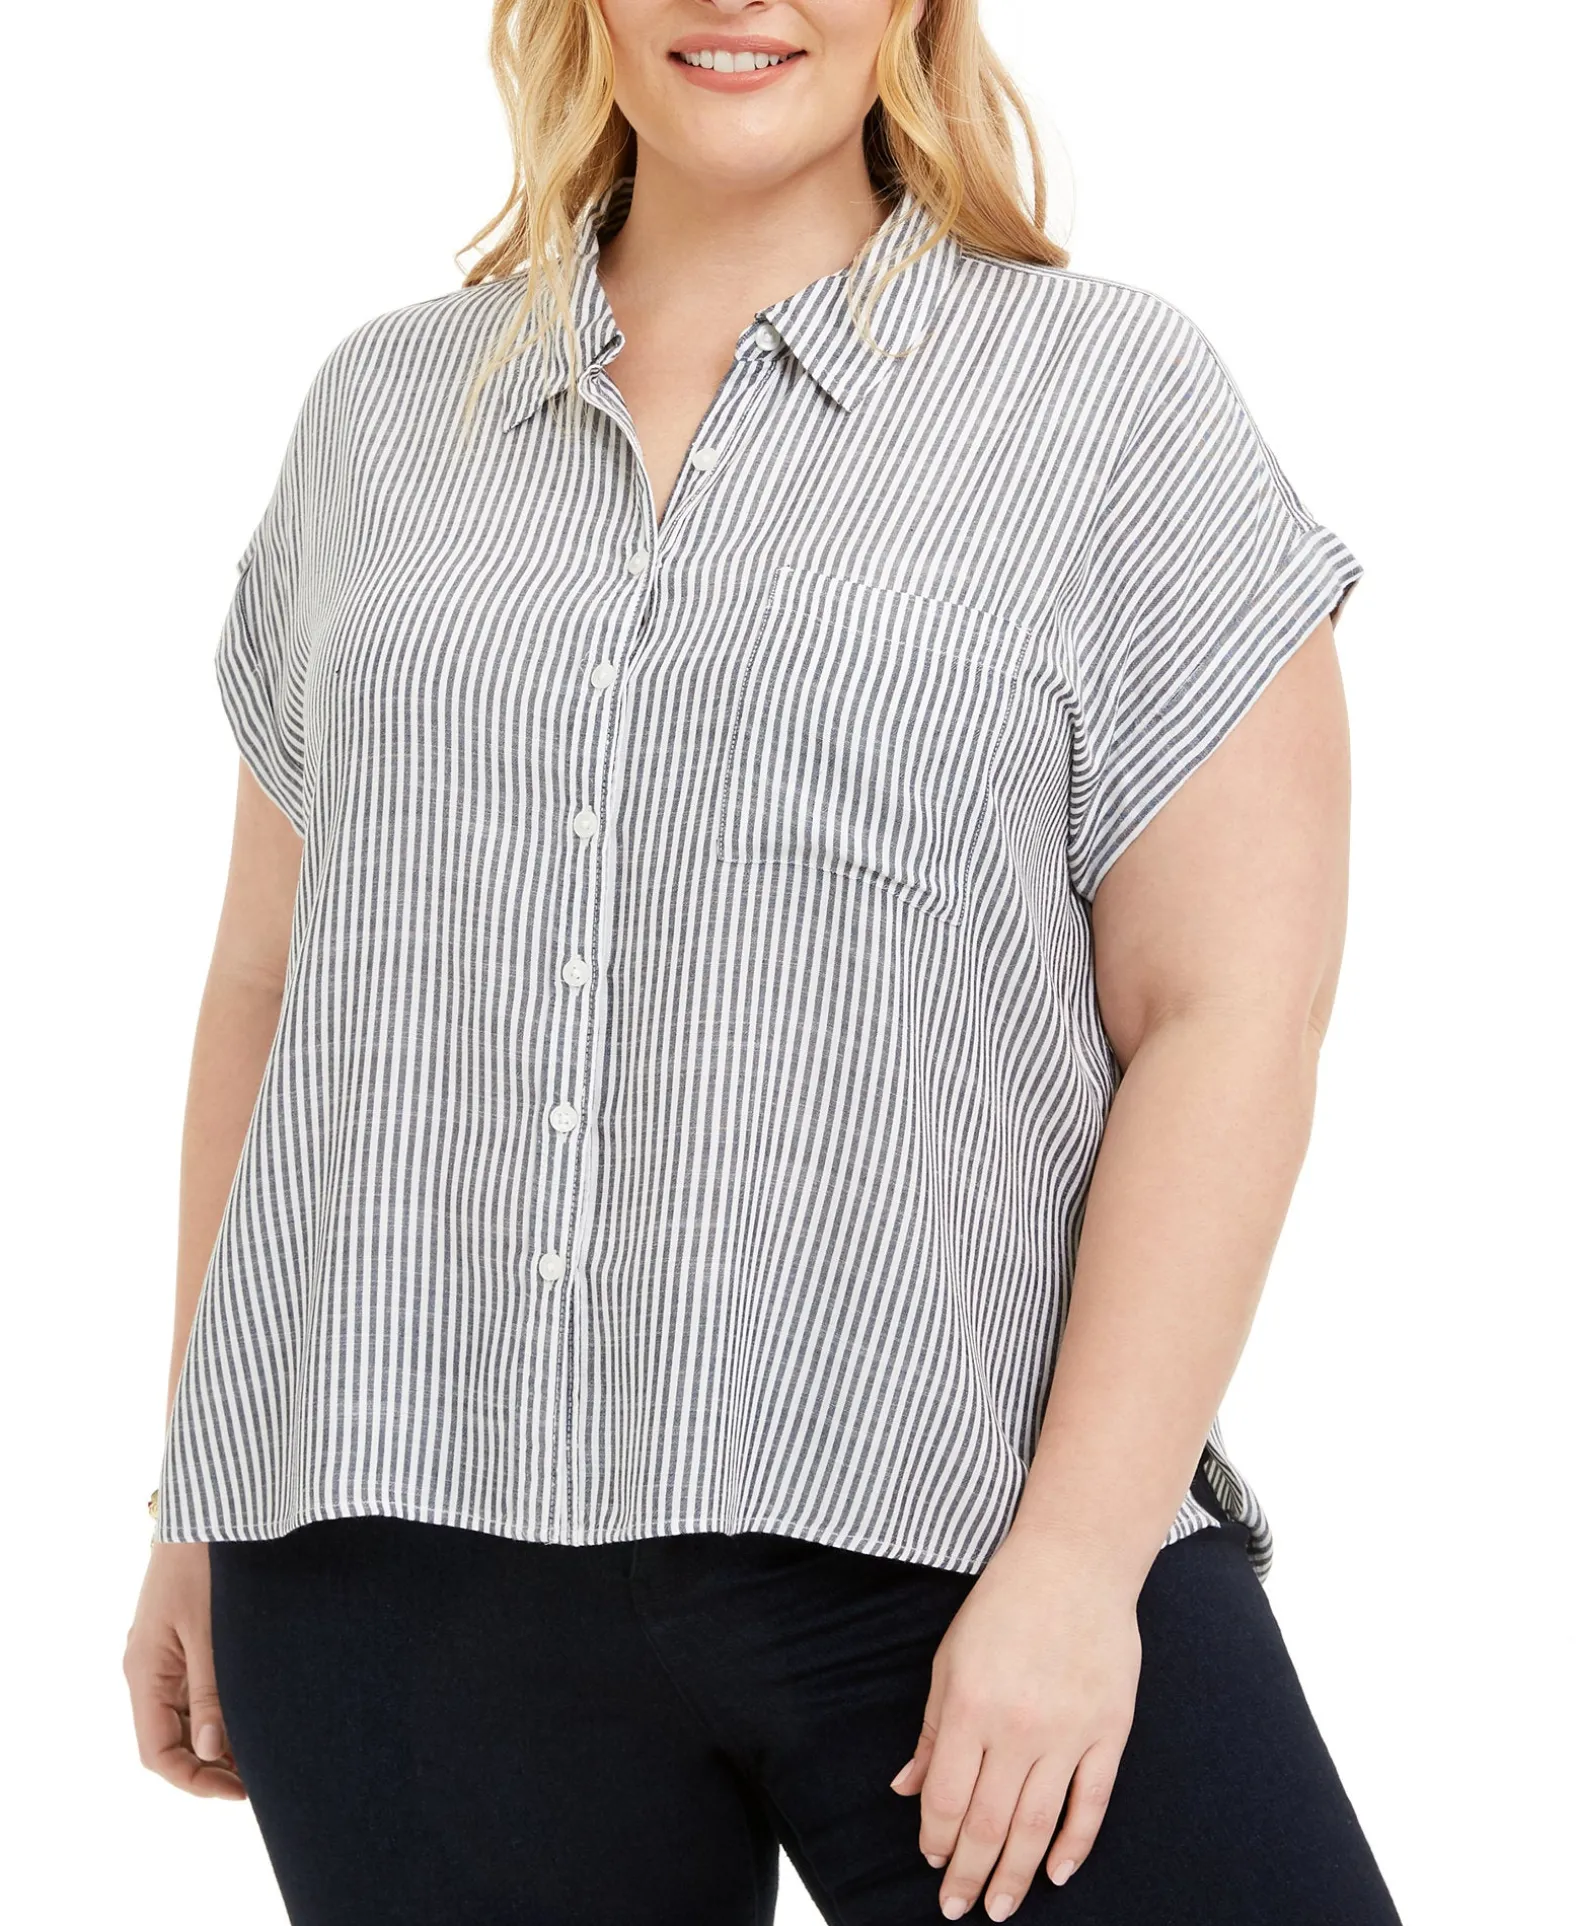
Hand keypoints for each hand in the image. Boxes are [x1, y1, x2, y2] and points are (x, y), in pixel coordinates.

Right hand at [123, 1542, 246, 1799]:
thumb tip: (214, 1752)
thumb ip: (212, 1691)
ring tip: (265, 1751)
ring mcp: (164, 1657)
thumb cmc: (206, 1564)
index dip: (193, 1780)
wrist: (209, 1510)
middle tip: (261, 1778)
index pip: (157, 1752)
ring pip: (185, 1718)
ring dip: (218, 1740)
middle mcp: (148, 1671)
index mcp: (146, 1673)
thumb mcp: (211, 1631)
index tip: (238, 1790)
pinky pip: (195, 1691)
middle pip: (171, 1741)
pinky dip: (221, 1710)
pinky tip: (256, 1714)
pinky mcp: (183, 1641)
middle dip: (210, 1766)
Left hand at [888, 1531, 1142, 1919]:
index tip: (931, 1862)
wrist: (1074, 1564)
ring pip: (1037, 1825)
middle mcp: (1017, 1728)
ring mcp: (1068, 1733)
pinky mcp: (1108, 1731)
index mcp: (970, 1707)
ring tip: (1001, 1908)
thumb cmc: (1003, 1606)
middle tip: (958, 1908)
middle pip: (990, 1823)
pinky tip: (1056, 1873)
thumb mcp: (950, 1659)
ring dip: (1016, 1875)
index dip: (936, 1839)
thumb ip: (932, 1731)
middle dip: (970, 1873)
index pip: (948, 1799)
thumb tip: (906, 1789)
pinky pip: (1091, 1802)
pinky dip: (1074, 1844)